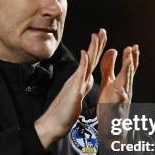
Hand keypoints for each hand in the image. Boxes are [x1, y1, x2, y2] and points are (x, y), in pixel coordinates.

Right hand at [35, 29, 106, 147]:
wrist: (52, 124)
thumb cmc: (64, 112)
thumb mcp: (78, 96)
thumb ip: (83, 85)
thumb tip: (89, 77)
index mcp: (81, 80)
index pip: (91, 61)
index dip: (97, 49)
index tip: (101, 37)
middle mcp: (78, 79)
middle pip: (90, 58)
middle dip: (97, 44)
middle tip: (102, 30)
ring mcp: (75, 83)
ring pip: (86, 64)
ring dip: (91, 49)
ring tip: (96, 36)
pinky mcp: (74, 91)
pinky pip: (79, 76)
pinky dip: (83, 64)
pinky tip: (85, 54)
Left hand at [97, 44, 139, 139]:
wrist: (112, 128)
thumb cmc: (110, 103)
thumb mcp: (108, 82)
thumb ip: (109, 66)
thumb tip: (112, 49)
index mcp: (123, 83)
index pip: (129, 68)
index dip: (132, 57)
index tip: (134, 46)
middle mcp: (126, 90)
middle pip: (129, 73)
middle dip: (130, 61)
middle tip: (132, 48)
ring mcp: (122, 100)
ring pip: (126, 85)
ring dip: (127, 74)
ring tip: (128, 62)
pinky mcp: (116, 109)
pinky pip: (119, 102)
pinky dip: (120, 96)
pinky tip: (120, 90)